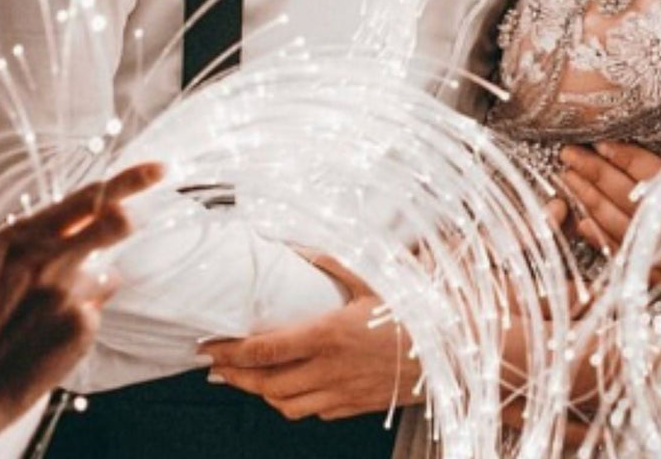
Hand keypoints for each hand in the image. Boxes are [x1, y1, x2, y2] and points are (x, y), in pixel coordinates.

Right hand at [0, 163, 162, 452]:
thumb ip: (51, 236)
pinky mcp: (81, 321)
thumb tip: (106, 215)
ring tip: (53, 314)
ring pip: (108, 272)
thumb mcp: (5, 263)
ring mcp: (66, 289)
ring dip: (90, 290)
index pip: (90, 195)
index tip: (160, 168)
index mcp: (22, 235)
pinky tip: (52, 336)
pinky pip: (98, 308)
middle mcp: (45, 256)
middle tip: (138, 222)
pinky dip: (82, 318)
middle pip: (116, 221)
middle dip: (130, 221)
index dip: (132, 179)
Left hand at [202, 257, 423, 420]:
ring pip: (285, 405)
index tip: (209, 345)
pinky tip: (288, 389)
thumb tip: (294, 248)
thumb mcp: (373, 276)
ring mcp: (342, 393)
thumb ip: (330, 264)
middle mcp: (330, 369)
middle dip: (235, 376)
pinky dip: (292, 403)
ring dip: (259, 394)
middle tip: (215, 366)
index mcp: (329, 334)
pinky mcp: (356, 406)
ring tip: (245, 379)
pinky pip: (313, 412)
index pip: (266, 349)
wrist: (451, 350)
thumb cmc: (413, 308)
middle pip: (266, 383)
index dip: (232, 351)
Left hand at [560, 137, 660, 252]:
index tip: (601, 141)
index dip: (629, 159)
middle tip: (568, 154)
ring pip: (627, 234)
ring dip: (592, 205)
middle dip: (596, 175)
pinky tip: (584, 226)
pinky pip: (633, 266)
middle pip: (635, 203)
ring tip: (568, 180)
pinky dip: (605, 245)